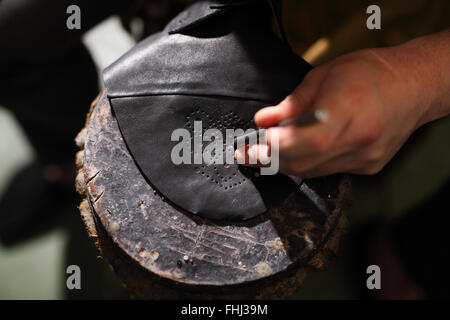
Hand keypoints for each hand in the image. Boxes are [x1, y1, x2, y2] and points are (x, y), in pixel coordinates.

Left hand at [235, 47, 430, 177]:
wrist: (413, 86)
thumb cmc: (369, 73)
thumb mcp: (323, 76)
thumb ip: (291, 103)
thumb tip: (263, 120)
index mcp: (346, 109)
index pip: (301, 141)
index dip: (270, 149)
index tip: (247, 149)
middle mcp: (357, 138)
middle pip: (303, 162)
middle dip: (270, 160)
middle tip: (249, 153)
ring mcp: (365, 157)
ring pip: (313, 171)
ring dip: (286, 163)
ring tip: (268, 152)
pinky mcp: (368, 167)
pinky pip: (328, 171)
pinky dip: (309, 163)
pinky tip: (300, 152)